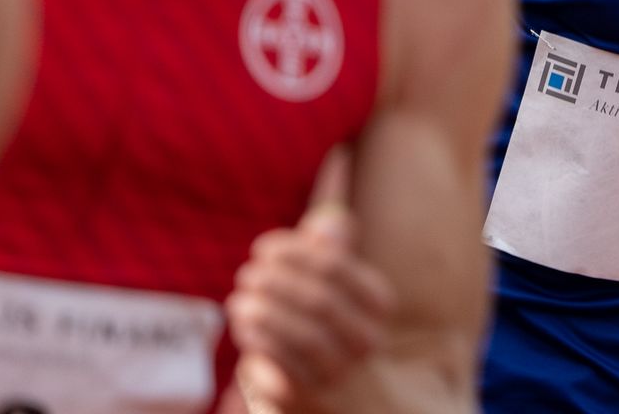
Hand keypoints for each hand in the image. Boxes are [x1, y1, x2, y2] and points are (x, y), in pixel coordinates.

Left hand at [228, 205, 396, 412]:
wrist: (348, 397)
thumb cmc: (334, 329)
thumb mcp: (341, 290)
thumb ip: (333, 252)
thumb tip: (326, 223)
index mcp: (379, 303)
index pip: (335, 266)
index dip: (293, 252)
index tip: (261, 248)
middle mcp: (368, 339)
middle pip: (319, 300)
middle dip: (275, 282)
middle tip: (247, 274)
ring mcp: (342, 372)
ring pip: (302, 335)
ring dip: (263, 311)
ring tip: (239, 298)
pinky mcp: (311, 397)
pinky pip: (282, 366)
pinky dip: (259, 341)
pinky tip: (244, 326)